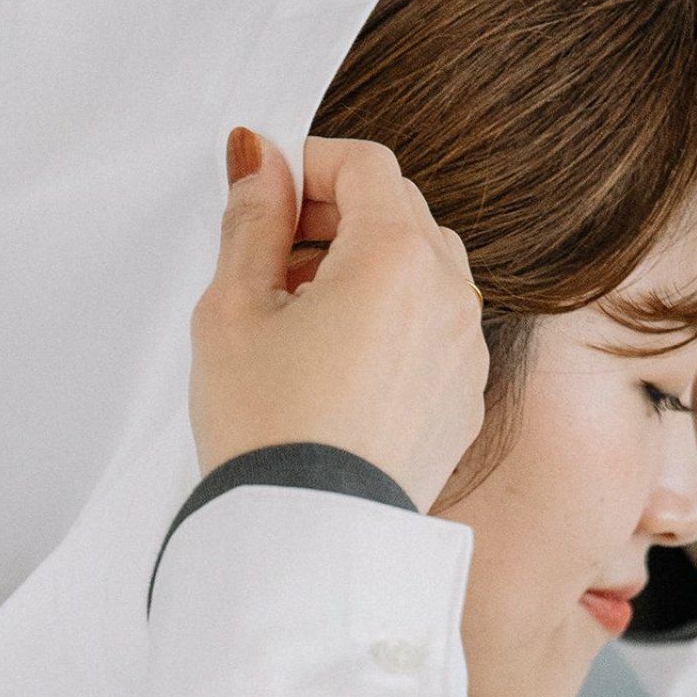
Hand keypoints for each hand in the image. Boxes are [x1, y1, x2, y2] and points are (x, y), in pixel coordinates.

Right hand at [187, 130, 488, 515]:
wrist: (306, 538)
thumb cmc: (265, 426)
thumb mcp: (232, 309)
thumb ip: (251, 219)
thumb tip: (259, 158)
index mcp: (396, 258)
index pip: (366, 165)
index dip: (310, 164)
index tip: (267, 195)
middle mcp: (450, 296)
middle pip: (402, 212)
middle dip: (337, 217)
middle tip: (273, 256)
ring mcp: (465, 352)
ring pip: (426, 271)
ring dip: (368, 269)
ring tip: (301, 316)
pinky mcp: (463, 401)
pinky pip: (436, 331)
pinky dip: (394, 322)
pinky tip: (338, 364)